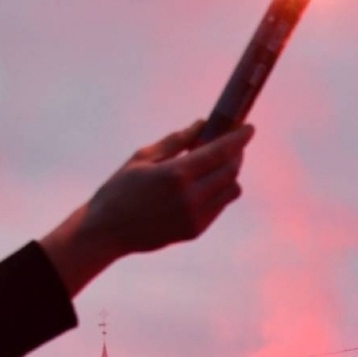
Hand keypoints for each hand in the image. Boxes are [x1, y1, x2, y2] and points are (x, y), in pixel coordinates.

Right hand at [40, 122, 255, 294]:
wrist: (107, 231)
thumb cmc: (120, 189)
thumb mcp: (143, 157)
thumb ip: (176, 141)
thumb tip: (202, 125)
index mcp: (176, 174)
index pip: (220, 152)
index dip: (238, 138)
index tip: (249, 128)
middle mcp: (190, 197)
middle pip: (230, 170)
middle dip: (236, 154)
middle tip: (232, 144)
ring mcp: (195, 216)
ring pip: (231, 190)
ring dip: (230, 173)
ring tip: (218, 163)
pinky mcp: (196, 230)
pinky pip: (220, 205)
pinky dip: (220, 190)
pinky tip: (207, 183)